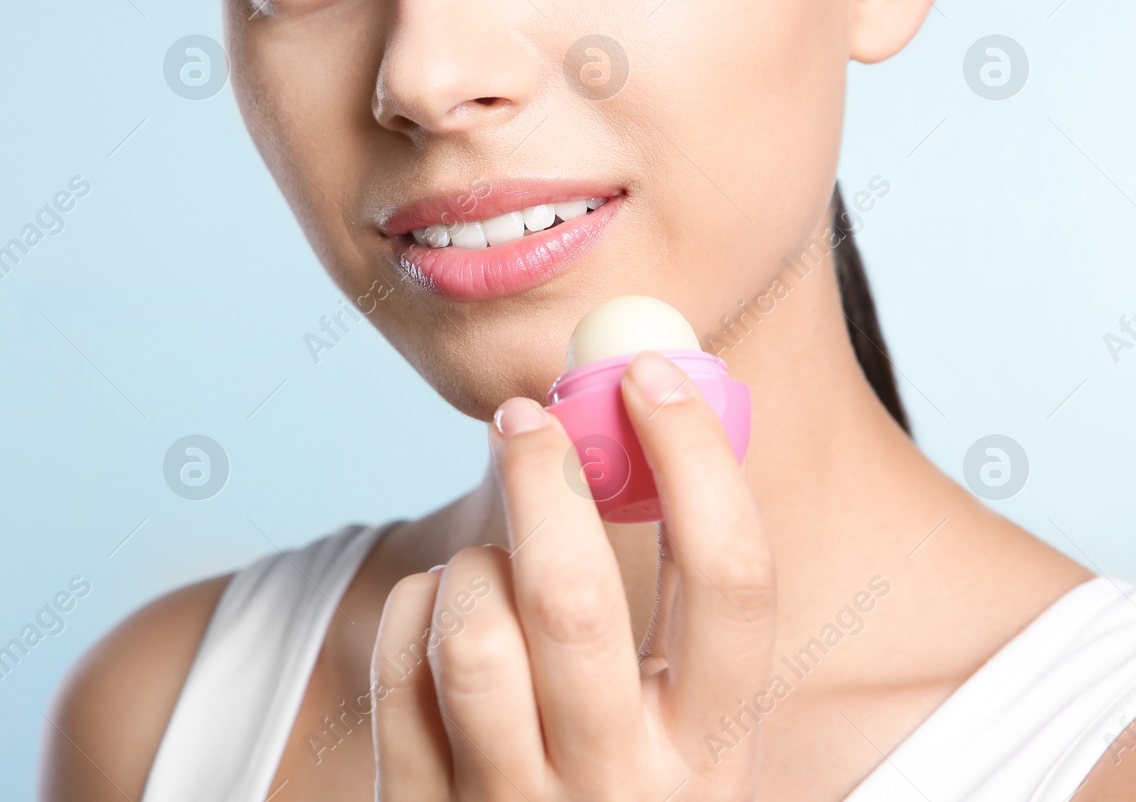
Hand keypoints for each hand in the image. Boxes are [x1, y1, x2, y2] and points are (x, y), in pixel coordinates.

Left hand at [370, 350, 775, 799]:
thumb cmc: (618, 774)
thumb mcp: (679, 715)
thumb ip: (674, 597)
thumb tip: (632, 402)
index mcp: (715, 745)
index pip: (732, 579)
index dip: (696, 457)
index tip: (649, 374)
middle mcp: (624, 787)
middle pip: (574, 596)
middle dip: (544, 477)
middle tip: (526, 419)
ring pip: (473, 630)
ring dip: (474, 562)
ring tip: (489, 566)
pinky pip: (403, 662)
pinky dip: (417, 603)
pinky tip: (441, 613)